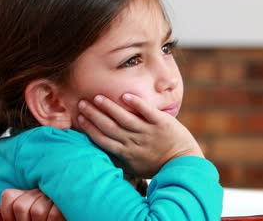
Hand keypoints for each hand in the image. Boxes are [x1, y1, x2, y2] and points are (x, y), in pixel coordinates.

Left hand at [0, 189, 64, 220]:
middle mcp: (39, 190)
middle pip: (20, 206)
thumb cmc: (43, 218)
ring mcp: (52, 194)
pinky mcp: (65, 202)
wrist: (67, 215)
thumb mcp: (22, 217)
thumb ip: (6, 213)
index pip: (8, 196)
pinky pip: (51, 215)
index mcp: (27, 193)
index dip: (8, 214)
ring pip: (35, 211)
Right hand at [77, 93, 202, 177]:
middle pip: (109, 127)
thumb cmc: (156, 166)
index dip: (89, 127)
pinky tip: (125, 96)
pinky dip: (136, 104)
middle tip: (82, 103)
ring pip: (125, 118)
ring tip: (97, 97)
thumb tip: (99, 148)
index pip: (102, 139)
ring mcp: (148, 132)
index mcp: (125, 154)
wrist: (183, 164)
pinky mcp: (162, 123)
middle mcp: (134, 143)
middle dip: (94, 115)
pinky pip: (147, 112)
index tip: (79, 117)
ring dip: (109, 107)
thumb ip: (118, 157)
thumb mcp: (134, 167)